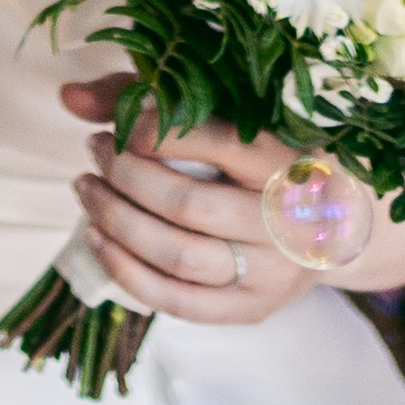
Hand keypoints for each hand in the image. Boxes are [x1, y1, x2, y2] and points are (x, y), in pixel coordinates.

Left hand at [60, 75, 333, 324]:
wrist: (335, 222)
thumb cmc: (260, 153)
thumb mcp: (218, 111)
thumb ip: (144, 96)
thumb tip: (69, 97)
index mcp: (281, 159)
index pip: (213, 141)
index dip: (152, 131)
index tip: (115, 123)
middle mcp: (282, 222)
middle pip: (188, 205)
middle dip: (126, 177)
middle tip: (95, 150)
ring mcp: (271, 272)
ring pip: (180, 257)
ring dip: (119, 223)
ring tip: (86, 189)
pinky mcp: (254, 308)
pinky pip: (182, 303)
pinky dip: (130, 273)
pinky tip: (97, 239)